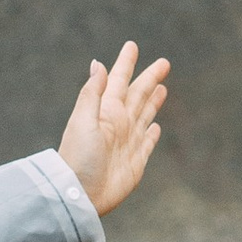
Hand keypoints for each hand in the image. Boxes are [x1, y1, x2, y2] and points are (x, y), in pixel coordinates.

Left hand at [57, 41, 168, 215]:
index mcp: (104, 111)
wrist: (79, 195)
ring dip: (153, 101)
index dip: (125, 64)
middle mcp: (117, 123)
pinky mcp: (135, 162)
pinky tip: (155, 127)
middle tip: (164, 63)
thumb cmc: (77, 158)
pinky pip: (146, 143)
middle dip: (149, 78)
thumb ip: (92, 94)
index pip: (118, 81)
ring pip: (144, 115)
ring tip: (162, 88)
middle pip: (138, 95)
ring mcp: (127, 142)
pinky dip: (151, 133)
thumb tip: (98, 64)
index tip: (132, 46)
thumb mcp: (83, 121)